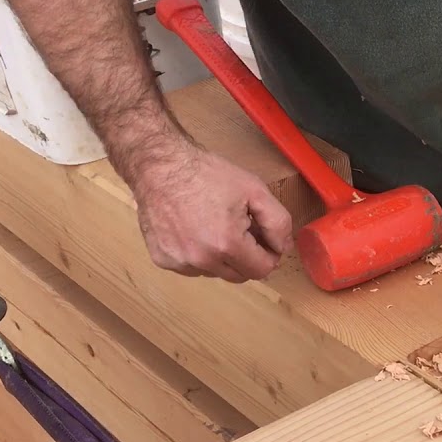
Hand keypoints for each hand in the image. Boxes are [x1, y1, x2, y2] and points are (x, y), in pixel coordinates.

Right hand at [132, 142, 292, 282]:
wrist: (159, 166)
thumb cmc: (207, 174)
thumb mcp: (254, 190)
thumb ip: (278, 222)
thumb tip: (283, 248)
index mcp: (226, 244)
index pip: (262, 270)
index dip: (268, 254)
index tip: (264, 238)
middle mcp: (201, 259)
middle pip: (240, 275)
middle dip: (247, 257)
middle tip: (241, 229)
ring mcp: (179, 262)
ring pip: (216, 273)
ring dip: (222, 258)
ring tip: (215, 226)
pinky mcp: (163, 259)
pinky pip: (192, 268)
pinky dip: (199, 256)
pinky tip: (195, 231)